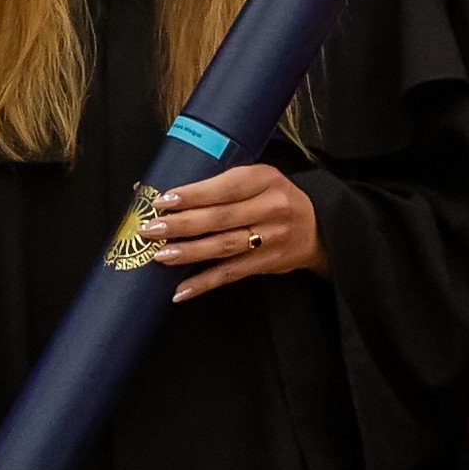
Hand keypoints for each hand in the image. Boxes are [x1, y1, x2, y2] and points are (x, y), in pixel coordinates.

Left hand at [152, 162, 325, 303]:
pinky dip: (204, 283)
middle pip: (220, 218)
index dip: (193, 195)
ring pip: (223, 247)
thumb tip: (168, 194)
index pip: (225, 187)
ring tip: (160, 256)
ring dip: (189, 253)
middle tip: (150, 229)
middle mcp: (270, 207)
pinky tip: (180, 290)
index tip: (162, 200)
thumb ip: (223, 184)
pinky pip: (230, 274)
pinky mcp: (266, 263)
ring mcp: (270, 238)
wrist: (318, 228)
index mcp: (265, 178)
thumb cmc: (275, 198)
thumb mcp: (260, 178)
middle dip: (182, 224)